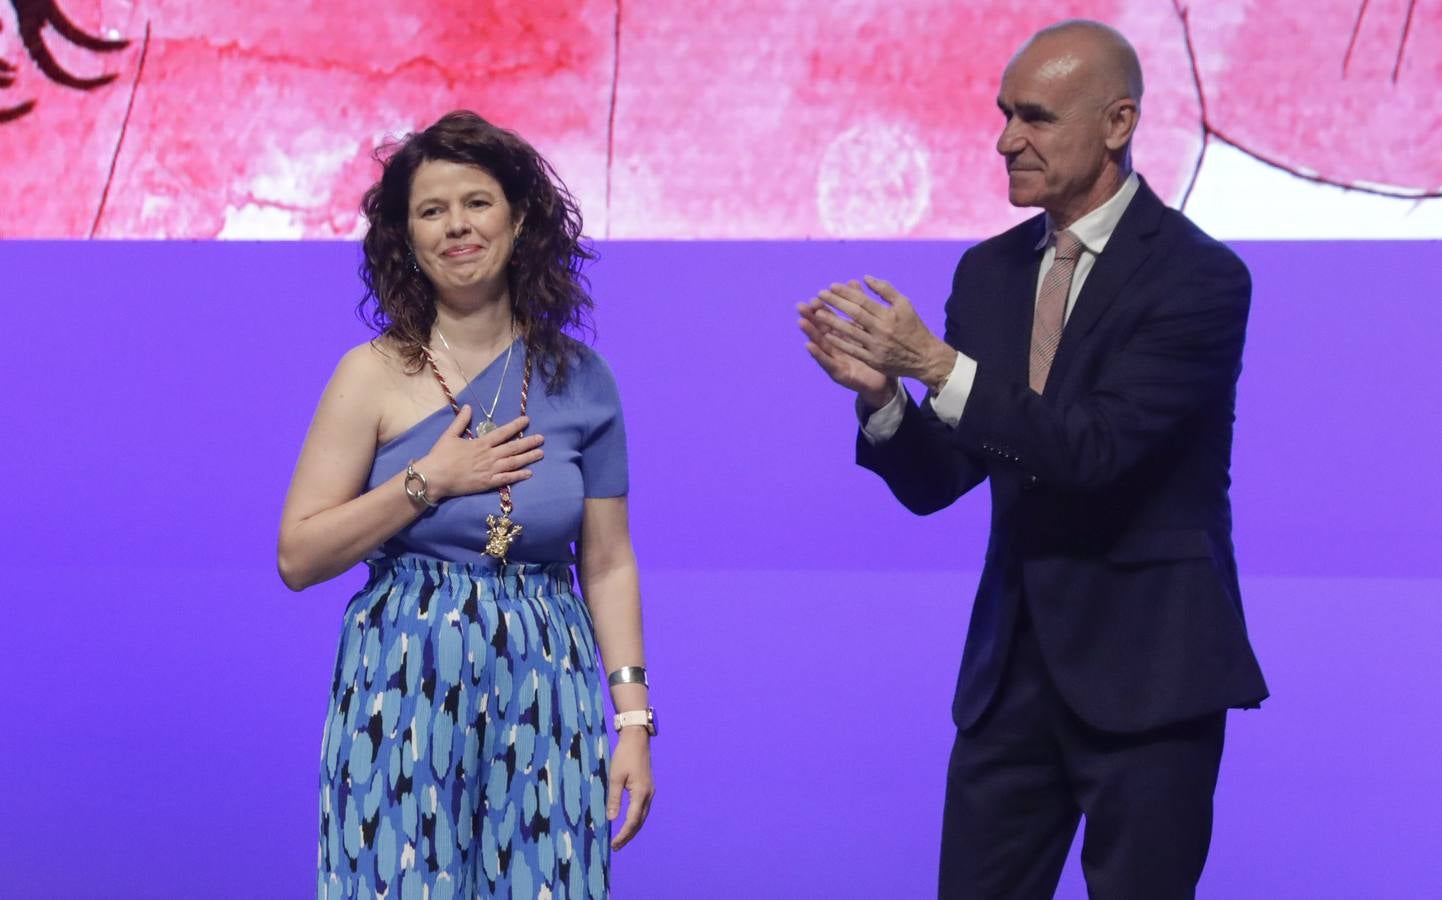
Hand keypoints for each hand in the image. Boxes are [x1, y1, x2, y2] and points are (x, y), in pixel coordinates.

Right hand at [414, 406, 542, 500]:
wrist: (434, 477)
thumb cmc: (440, 456)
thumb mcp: (449, 435)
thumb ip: (461, 421)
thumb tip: (467, 406)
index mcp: (480, 443)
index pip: (502, 433)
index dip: (516, 426)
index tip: (527, 420)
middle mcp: (489, 456)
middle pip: (513, 447)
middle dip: (528, 442)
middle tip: (542, 439)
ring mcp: (490, 470)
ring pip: (513, 463)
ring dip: (528, 457)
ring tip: (540, 453)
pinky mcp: (488, 483)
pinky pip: (507, 479)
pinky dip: (519, 476)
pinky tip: (529, 473)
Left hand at [607, 728, 653, 849]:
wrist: (637, 739)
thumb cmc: (624, 756)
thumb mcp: (615, 777)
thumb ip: (614, 798)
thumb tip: (611, 819)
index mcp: (641, 793)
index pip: (632, 820)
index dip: (624, 834)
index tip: (614, 844)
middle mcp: (648, 795)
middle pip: (640, 822)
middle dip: (628, 835)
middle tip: (616, 847)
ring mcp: (650, 791)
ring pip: (642, 816)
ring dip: (632, 829)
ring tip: (620, 839)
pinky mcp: (647, 788)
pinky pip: (642, 809)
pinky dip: (635, 819)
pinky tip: (627, 822)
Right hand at [798, 296, 894, 408]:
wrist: (886, 380)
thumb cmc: (876, 352)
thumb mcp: (867, 327)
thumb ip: (860, 306)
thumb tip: (853, 281)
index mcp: (842, 334)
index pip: (829, 318)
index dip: (822, 308)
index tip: (817, 296)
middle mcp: (836, 347)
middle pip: (820, 330)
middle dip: (810, 318)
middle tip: (801, 306)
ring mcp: (836, 360)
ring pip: (821, 344)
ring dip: (810, 333)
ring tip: (801, 322)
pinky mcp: (839, 374)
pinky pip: (827, 362)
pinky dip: (818, 354)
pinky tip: (809, 345)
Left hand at [815, 276, 954, 388]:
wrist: (924, 357)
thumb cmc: (913, 327)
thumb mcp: (904, 304)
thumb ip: (885, 290)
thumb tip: (865, 278)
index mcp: (889, 315)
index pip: (863, 301)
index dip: (846, 293)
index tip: (832, 286)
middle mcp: (882, 330)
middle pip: (855, 314)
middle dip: (835, 303)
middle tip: (819, 295)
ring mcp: (877, 346)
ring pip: (851, 332)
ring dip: (832, 322)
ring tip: (818, 313)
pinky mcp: (874, 360)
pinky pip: (853, 350)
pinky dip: (840, 342)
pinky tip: (827, 335)